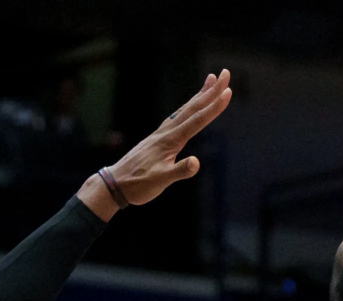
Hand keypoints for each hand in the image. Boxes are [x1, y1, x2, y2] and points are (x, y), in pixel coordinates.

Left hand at [77, 70, 233, 219]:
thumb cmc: (138, 185)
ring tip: (210, 80)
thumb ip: (179, 171)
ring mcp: (161, 134)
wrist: (115, 184)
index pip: (197, 120)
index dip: (214, 107)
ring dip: (200, 95)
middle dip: (211, 91)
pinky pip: (177, 117)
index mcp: (171, 140)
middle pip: (193, 107)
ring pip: (184, 109)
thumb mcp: (160, 181)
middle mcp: (166, 132)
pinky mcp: (157, 138)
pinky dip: (187, 108)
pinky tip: (189, 108)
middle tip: (226, 73)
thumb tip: (196, 163)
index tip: (228, 91)